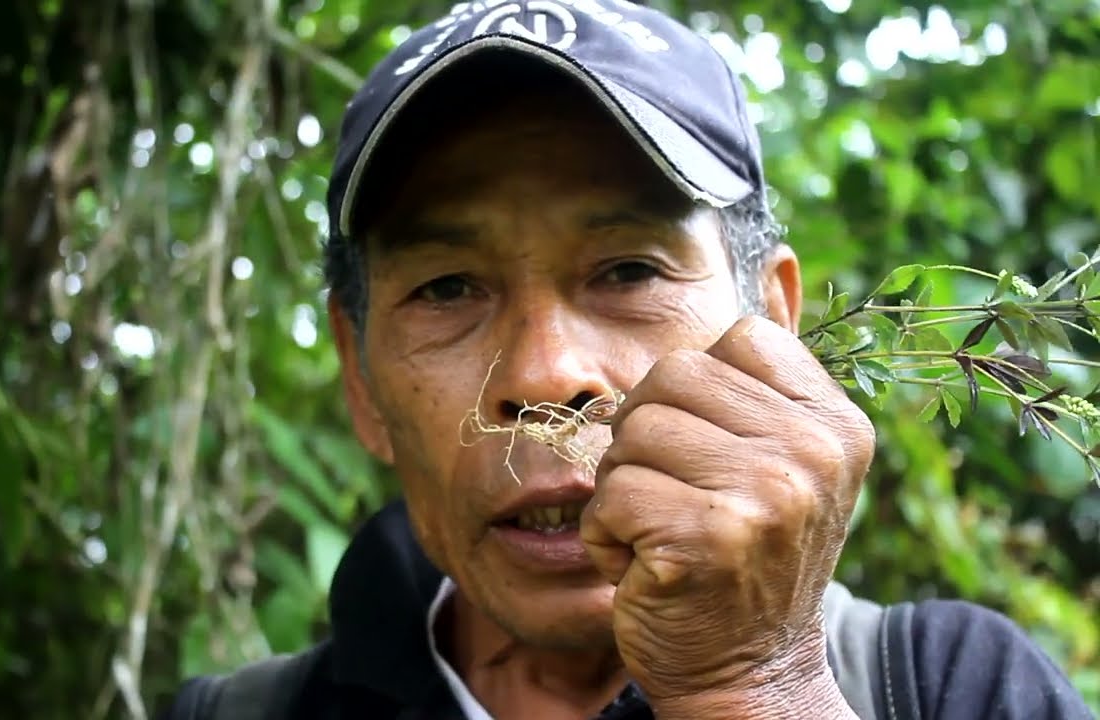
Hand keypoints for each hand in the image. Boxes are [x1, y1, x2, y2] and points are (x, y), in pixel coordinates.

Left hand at [579, 315, 874, 713]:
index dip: (694, 393)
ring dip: (624, 488)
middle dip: (646, 439)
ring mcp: (768, 494)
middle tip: (674, 499)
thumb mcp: (782, 460)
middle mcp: (814, 452)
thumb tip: (776, 256)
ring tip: (662, 532)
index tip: (708, 454)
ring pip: (633, 432)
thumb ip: (768, 377)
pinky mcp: (709, 537)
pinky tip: (645, 566)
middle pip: (670, 377)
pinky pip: (611, 493)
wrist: (750, 671)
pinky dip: (606, 535)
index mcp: (836, 423)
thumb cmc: (744, 557)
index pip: (736, 338)